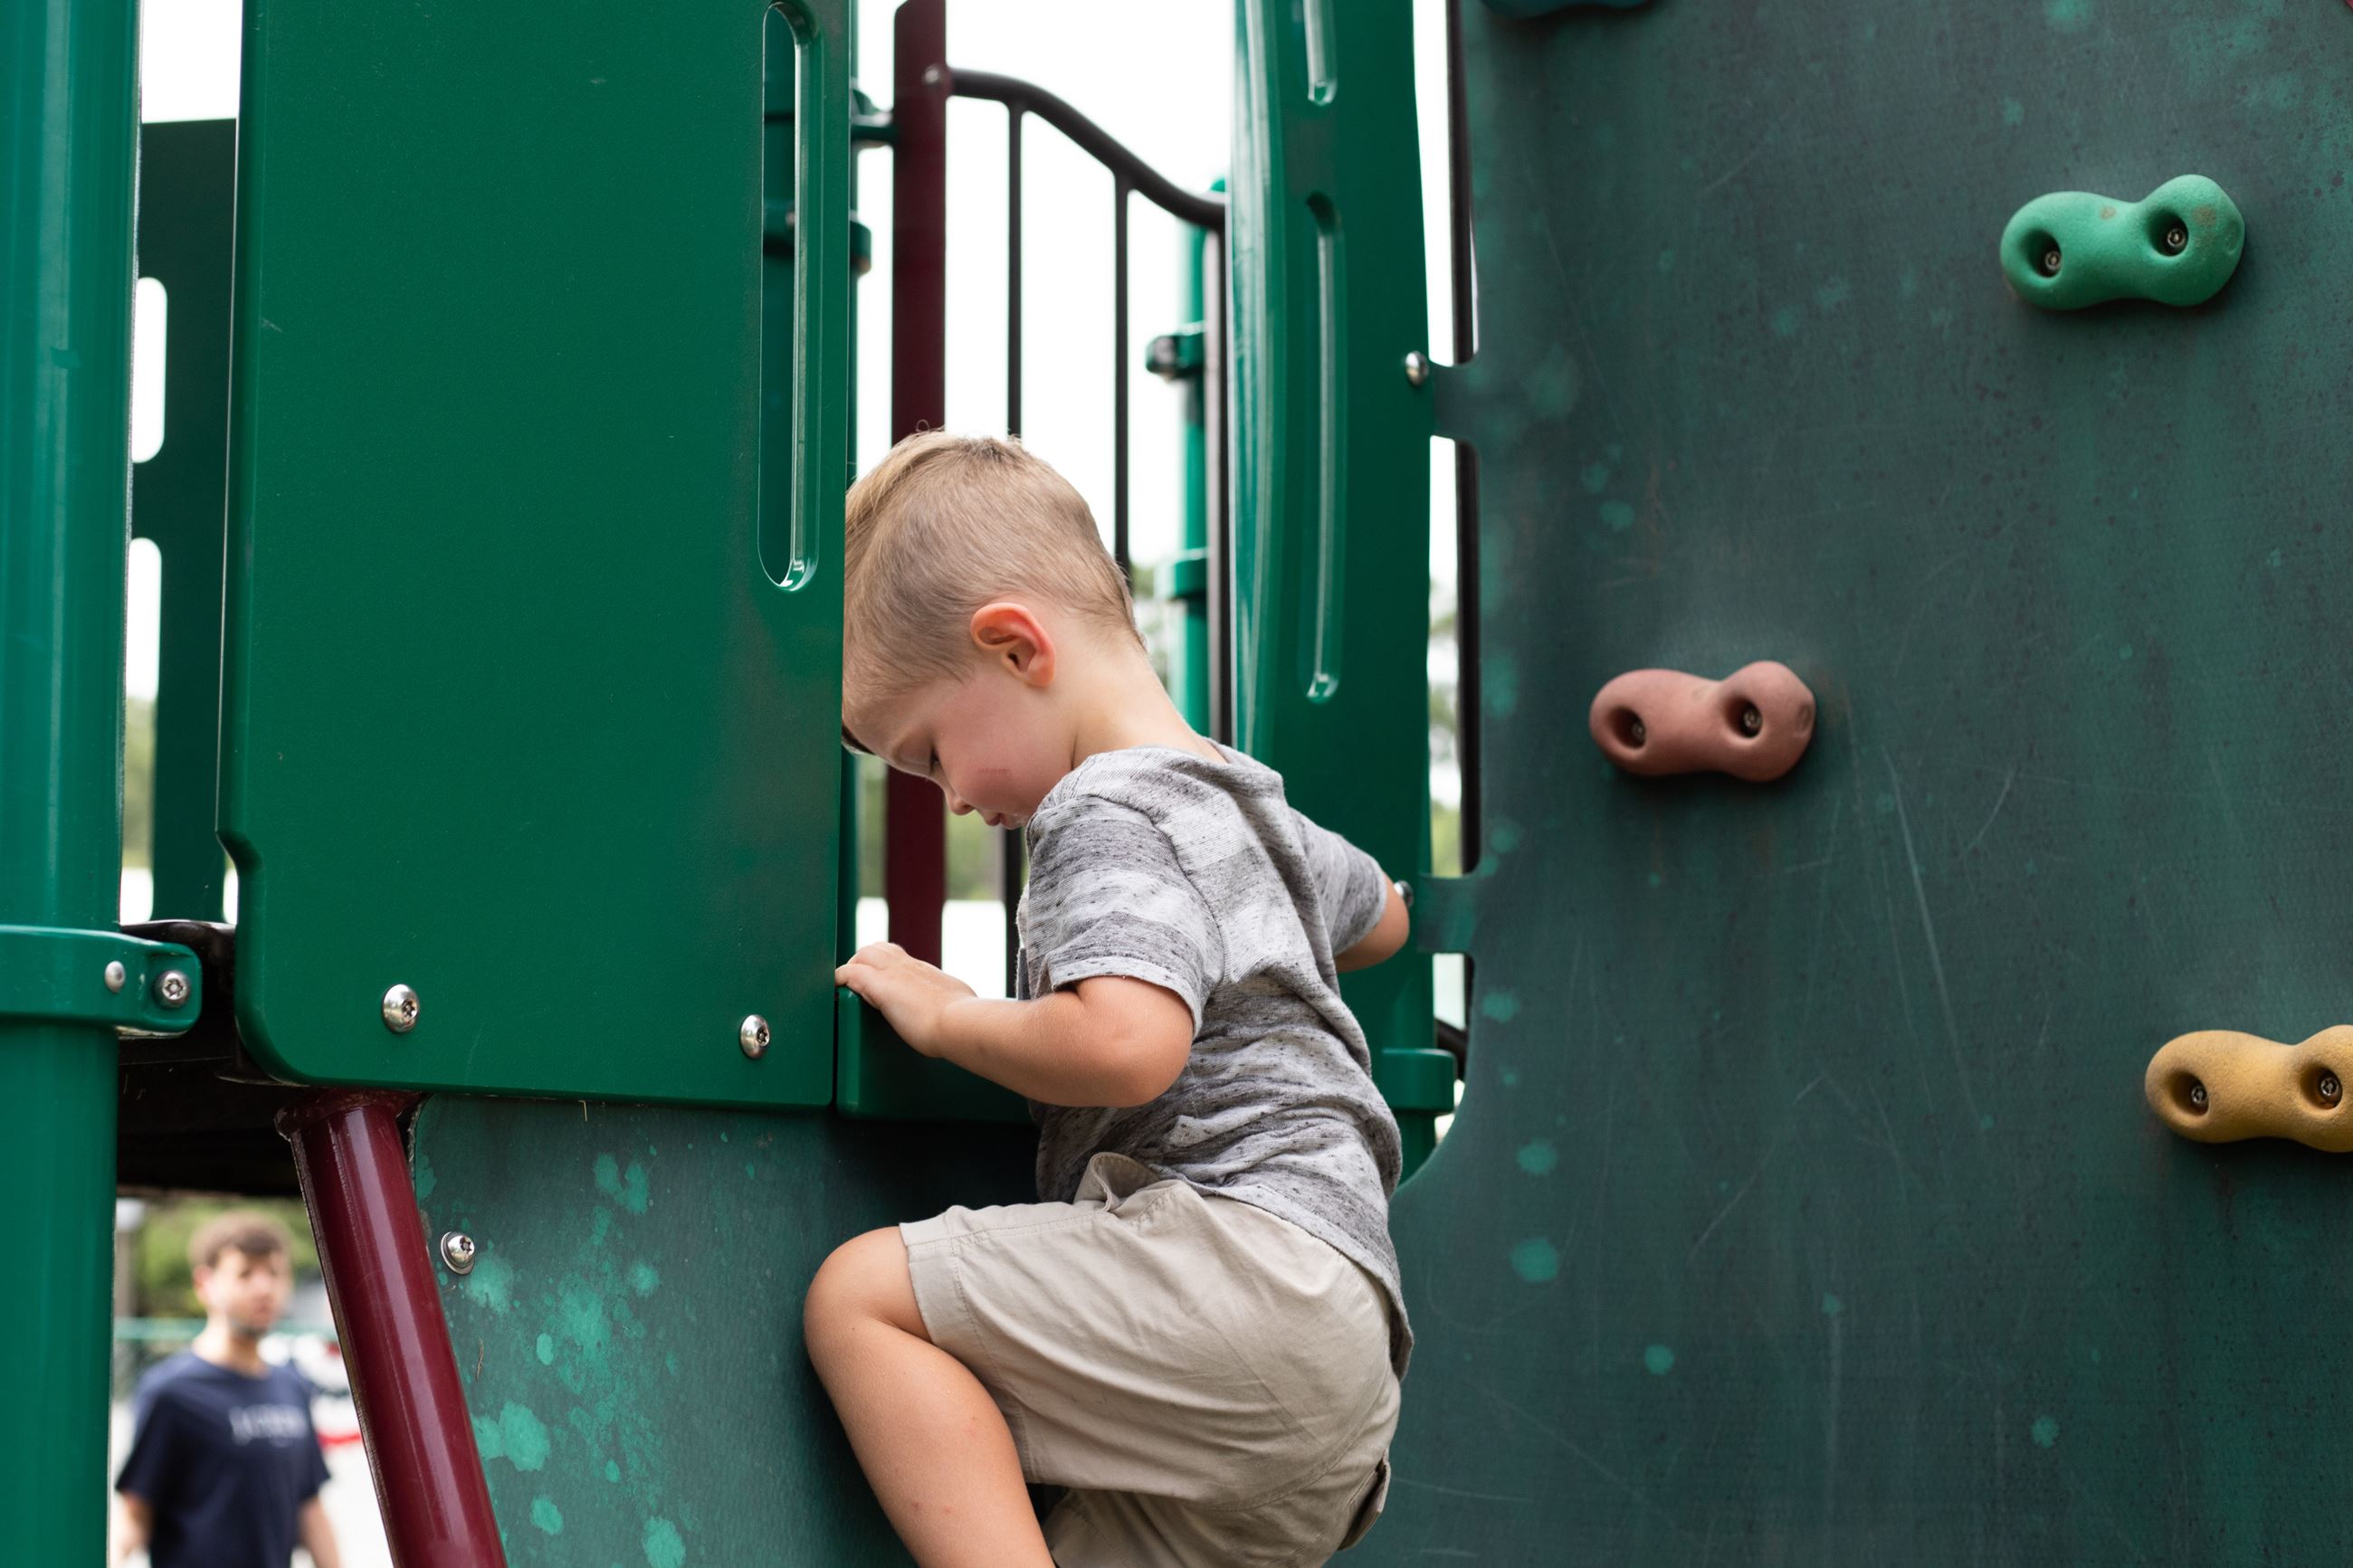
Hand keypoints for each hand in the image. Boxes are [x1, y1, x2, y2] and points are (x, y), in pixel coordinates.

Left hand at [834, 943, 975, 1058]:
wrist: (959, 1022)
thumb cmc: (964, 1019)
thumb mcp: (961, 1001)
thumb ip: (955, 1001)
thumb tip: (967, 1007)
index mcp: (926, 973)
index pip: (899, 957)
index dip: (886, 965)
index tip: (881, 981)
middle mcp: (909, 967)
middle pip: (879, 949)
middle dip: (865, 963)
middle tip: (860, 985)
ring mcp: (893, 974)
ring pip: (864, 954)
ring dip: (854, 968)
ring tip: (849, 988)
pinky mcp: (879, 986)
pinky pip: (850, 974)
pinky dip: (840, 979)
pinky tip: (836, 989)